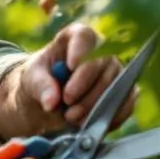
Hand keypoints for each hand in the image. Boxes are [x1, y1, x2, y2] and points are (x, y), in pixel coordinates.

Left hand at [7, 23, 137, 134]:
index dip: (81, 49)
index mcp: (75, 37)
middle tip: (66, 104)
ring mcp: (115, 70)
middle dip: (84, 87)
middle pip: (102, 63)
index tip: (71, 66)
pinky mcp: (124, 92)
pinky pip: (127, 103)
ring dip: (94, 105)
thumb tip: (51, 102)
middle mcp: (101, 50)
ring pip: (115, 85)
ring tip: (71, 117)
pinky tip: (90, 123)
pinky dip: (110, 117)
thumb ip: (41, 86)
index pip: (84, 35)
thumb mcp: (32, 78)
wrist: (51, 98)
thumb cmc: (41, 79)